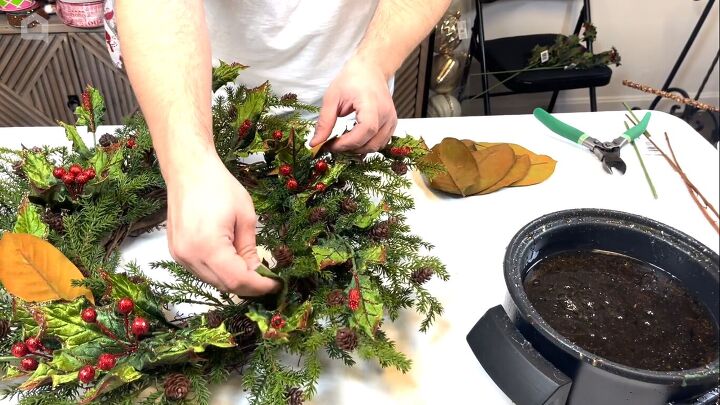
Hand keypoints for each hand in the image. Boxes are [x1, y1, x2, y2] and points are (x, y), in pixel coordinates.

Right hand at [165, 154, 277, 295]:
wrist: (189, 169)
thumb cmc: (218, 186)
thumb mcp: (245, 216)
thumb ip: (250, 249)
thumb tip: (257, 271)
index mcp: (208, 246)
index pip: (237, 280)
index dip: (259, 286)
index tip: (276, 285)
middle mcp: (189, 256)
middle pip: (224, 285)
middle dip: (249, 286)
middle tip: (268, 279)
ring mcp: (180, 255)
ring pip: (213, 281)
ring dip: (234, 280)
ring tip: (252, 270)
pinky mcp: (176, 252)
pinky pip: (201, 272)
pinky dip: (219, 272)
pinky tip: (232, 262)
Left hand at [310, 57, 396, 153]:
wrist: (370, 70)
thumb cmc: (352, 79)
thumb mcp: (332, 97)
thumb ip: (324, 122)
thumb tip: (315, 143)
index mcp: (372, 104)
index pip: (364, 131)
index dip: (347, 143)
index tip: (330, 145)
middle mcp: (386, 114)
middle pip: (370, 143)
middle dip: (349, 148)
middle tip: (333, 144)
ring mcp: (391, 120)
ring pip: (376, 147)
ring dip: (358, 149)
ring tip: (343, 141)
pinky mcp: (392, 124)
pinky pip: (380, 143)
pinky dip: (366, 145)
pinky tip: (354, 138)